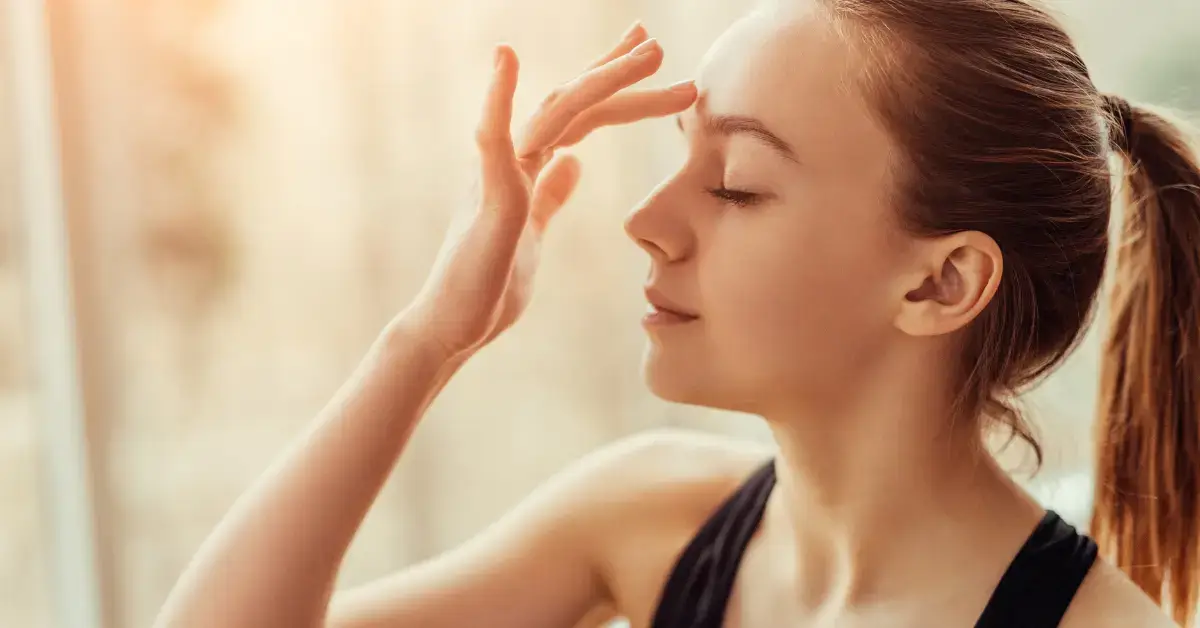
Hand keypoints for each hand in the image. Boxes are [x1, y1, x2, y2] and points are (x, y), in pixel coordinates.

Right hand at [403, 24, 696, 359]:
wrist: (451, 328)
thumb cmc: (488, 286)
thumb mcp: (532, 232)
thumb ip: (549, 194)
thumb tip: (573, 164)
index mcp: (525, 168)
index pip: (578, 116)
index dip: (612, 86)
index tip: (647, 58)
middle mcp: (511, 159)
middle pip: (572, 102)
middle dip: (617, 72)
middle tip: (658, 43)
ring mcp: (498, 173)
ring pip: (556, 111)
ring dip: (604, 78)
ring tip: (650, 52)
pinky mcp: (488, 196)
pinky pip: (492, 137)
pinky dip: (498, 96)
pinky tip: (506, 58)